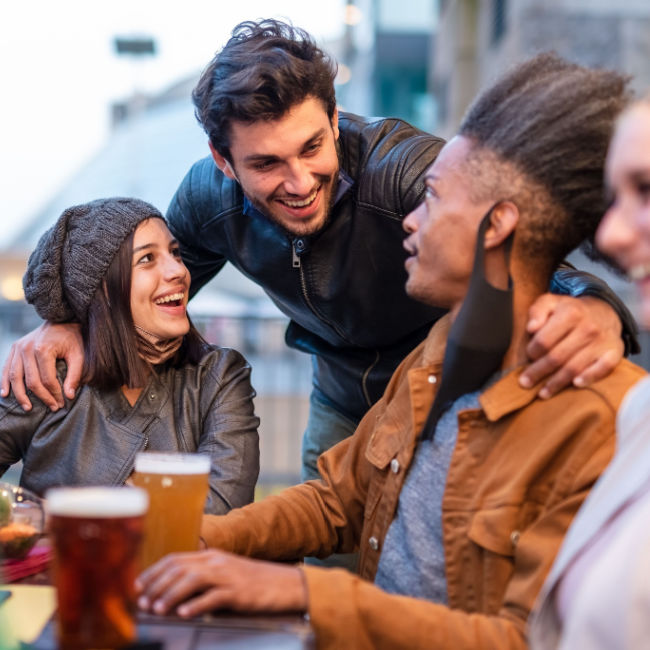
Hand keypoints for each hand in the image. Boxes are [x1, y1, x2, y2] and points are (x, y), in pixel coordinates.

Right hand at [0, 322, 82, 410]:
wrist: (62, 319)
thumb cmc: (73, 339)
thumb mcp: (78, 355)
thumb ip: (75, 375)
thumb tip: (69, 396)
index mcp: (43, 349)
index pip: (47, 380)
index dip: (54, 394)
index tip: (61, 404)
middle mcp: (27, 348)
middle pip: (31, 381)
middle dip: (42, 397)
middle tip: (52, 408)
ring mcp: (18, 348)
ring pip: (15, 377)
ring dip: (20, 395)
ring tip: (28, 408)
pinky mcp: (14, 348)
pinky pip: (6, 368)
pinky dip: (5, 382)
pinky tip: (5, 394)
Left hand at [135, 549, 307, 617]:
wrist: (285, 583)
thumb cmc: (253, 582)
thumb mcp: (226, 573)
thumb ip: (203, 577)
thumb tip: (174, 590)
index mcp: (211, 556)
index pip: (175, 559)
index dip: (154, 572)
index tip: (138, 586)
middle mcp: (216, 562)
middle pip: (179, 568)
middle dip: (156, 585)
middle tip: (142, 603)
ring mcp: (227, 575)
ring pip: (192, 580)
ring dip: (170, 595)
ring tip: (156, 610)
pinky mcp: (238, 592)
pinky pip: (213, 597)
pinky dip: (195, 605)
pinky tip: (183, 614)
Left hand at [519, 294, 623, 397]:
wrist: (603, 311)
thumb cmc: (569, 311)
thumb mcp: (550, 302)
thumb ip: (537, 311)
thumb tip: (531, 328)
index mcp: (570, 313)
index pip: (544, 340)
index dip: (532, 352)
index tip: (527, 357)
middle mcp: (588, 327)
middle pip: (557, 357)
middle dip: (538, 372)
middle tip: (524, 383)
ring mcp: (603, 341)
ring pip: (574, 367)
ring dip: (556, 383)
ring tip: (542, 393)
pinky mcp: (615, 352)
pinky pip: (603, 369)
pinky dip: (589, 378)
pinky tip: (575, 385)